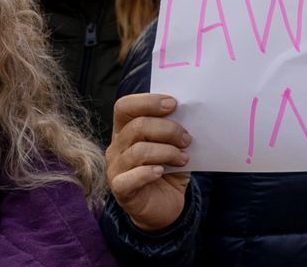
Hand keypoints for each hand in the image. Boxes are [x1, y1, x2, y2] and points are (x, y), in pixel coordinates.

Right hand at [106, 94, 192, 233]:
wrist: (166, 204)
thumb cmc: (169, 169)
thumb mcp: (175, 145)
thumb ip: (176, 128)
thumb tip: (190, 111)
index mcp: (126, 130)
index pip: (124, 107)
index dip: (148, 101)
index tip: (174, 104)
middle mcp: (116, 147)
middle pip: (136, 126)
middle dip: (168, 129)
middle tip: (186, 139)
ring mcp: (115, 169)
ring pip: (138, 151)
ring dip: (167, 152)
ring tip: (183, 158)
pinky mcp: (120, 190)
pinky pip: (128, 178)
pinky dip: (148, 173)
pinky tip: (162, 172)